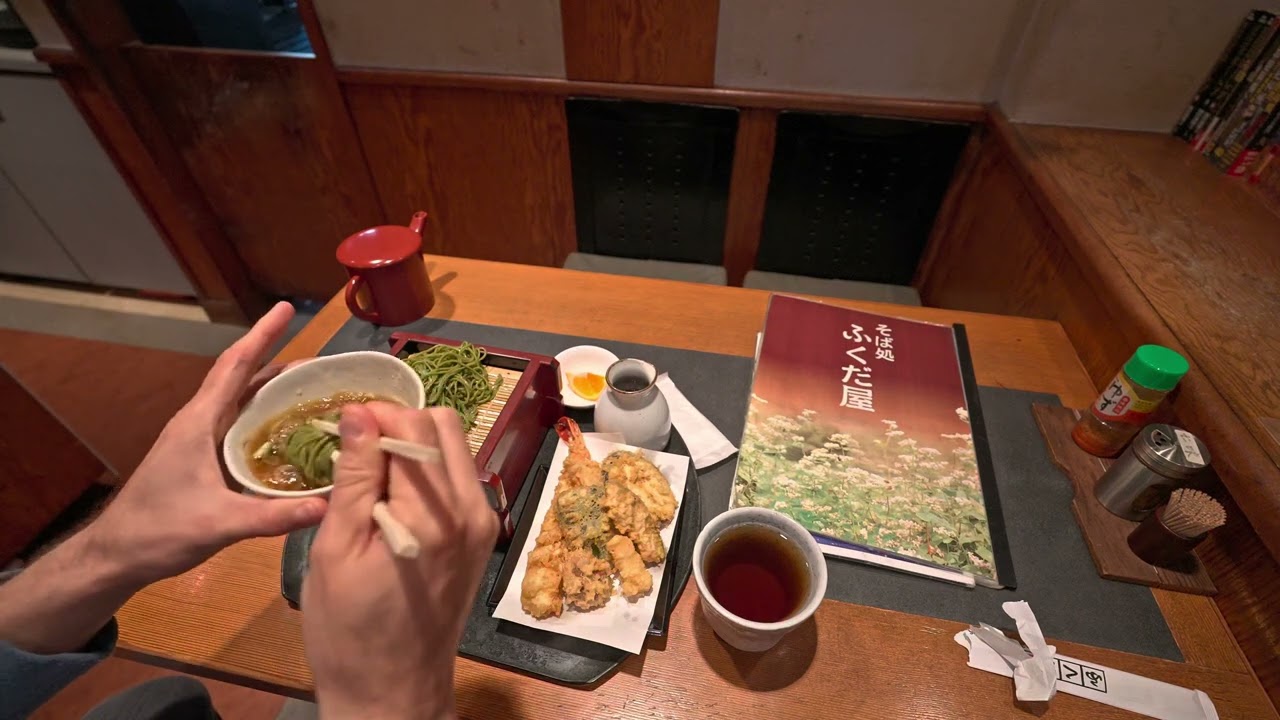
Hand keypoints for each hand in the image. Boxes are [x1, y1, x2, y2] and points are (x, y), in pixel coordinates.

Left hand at [88, 301, 327, 586]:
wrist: (116, 555)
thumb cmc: (158, 531)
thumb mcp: (218, 524)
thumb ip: (272, 516)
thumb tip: (327, 506)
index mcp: (199, 423)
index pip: (235, 367)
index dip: (261, 336)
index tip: (284, 308)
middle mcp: (199, 423)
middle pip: (242, 378)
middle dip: (277, 359)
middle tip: (320, 358)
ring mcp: (198, 440)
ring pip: (241, 403)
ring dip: (273, 390)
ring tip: (312, 388)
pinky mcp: (201, 459)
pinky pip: (240, 426)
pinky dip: (266, 418)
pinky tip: (288, 432)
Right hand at [303, 403, 497, 719]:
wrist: (392, 694)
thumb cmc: (350, 634)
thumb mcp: (336, 552)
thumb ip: (355, 477)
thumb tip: (358, 413)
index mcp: (435, 515)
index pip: (415, 426)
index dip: (375, 415)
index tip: (341, 429)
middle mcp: (471, 511)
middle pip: (443, 426)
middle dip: (397, 425)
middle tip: (353, 453)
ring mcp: (482, 523)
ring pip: (453, 448)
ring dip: (412, 449)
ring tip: (367, 479)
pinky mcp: (479, 536)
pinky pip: (457, 479)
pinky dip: (426, 474)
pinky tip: (390, 500)